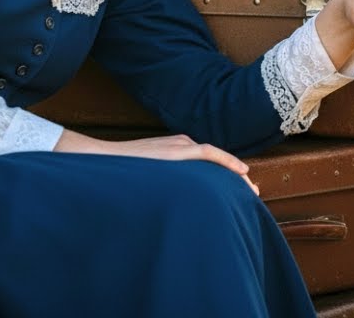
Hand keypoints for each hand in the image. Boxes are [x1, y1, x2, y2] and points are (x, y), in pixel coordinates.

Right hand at [55, 131, 257, 193]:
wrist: (100, 160)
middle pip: (216, 165)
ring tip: (251, 192)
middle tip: (253, 196)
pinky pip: (209, 153)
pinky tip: (242, 172)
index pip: (207, 167)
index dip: (225, 181)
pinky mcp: (177, 148)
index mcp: (175, 152)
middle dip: (235, 181)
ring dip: (235, 177)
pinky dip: (227, 161)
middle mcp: (181, 145)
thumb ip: (163, 185)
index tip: (238, 197)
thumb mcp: (146, 179)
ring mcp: (180, 145)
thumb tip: (171, 208)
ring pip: (216, 161)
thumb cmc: (119, 175)